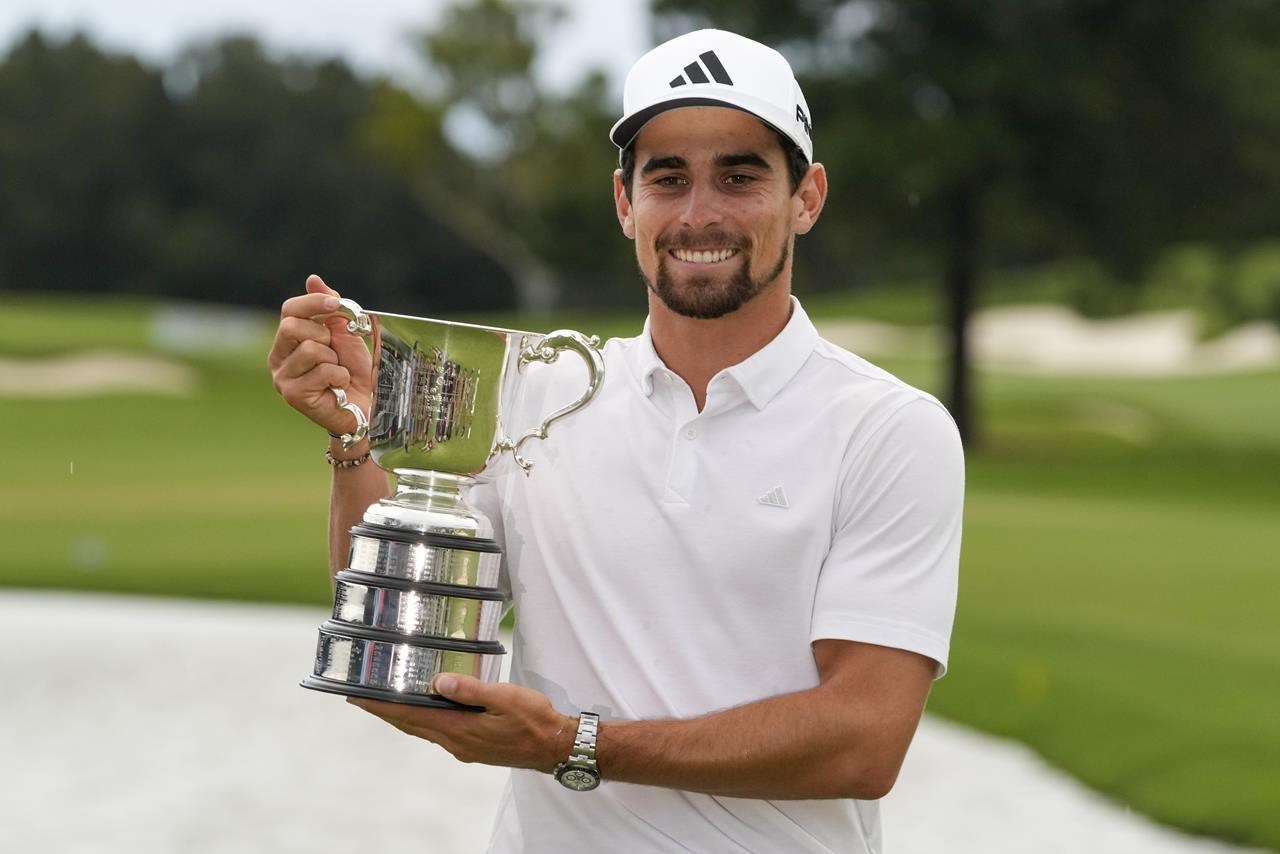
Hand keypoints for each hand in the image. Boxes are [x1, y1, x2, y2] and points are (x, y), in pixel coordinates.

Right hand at [267, 274, 373, 435]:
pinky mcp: (293, 395)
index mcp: (287, 340)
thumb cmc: (353, 371)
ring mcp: (282, 378)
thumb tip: (313, 279)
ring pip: (310, 350)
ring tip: (337, 373)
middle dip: (323, 335)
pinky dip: (339, 376)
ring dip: (334, 360)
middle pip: (292, 327)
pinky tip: (338, 387)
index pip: (289, 310)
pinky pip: (322, 371)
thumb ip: (329, 308)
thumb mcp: (344, 333)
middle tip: (334, 352)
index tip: (335, 304)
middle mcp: (278, 358)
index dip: (312, 303)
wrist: (366, 406)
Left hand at [348, 675, 574, 771]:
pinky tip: (426, 712)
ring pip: (424, 730)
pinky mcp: (474, 747)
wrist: (556, 747)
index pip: (411, 716)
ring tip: (386, 703)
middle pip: (412, 725)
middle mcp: (456, 742)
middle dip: (385, 712)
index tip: (358, 698)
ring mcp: (464, 747)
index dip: (383, 707)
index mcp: (460, 729)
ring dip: (403, 717)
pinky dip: (423, 721)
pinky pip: (439, 732)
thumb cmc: (534, 720)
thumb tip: (438, 681)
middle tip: (361, 698)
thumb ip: (470, 689)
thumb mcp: (504, 697)